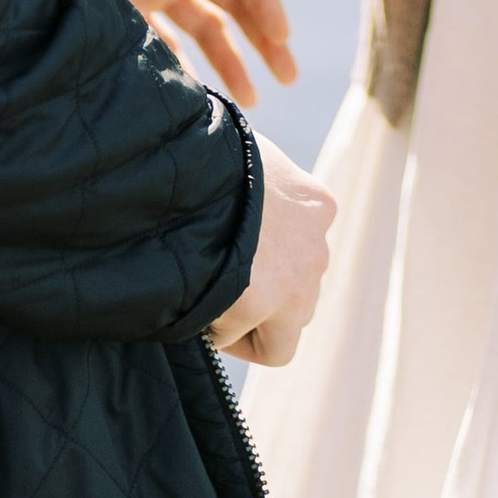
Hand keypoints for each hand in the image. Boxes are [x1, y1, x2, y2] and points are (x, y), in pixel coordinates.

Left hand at [112, 0, 297, 106]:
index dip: (264, 1)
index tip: (280, 38)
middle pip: (233, 2)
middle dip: (263, 39)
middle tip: (288, 76)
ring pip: (207, 29)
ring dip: (231, 61)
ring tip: (251, 101)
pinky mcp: (133, 9)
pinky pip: (169, 43)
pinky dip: (186, 67)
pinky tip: (198, 96)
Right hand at [208, 134, 334, 367]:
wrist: (181, 167)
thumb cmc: (206, 155)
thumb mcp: (247, 158)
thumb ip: (258, 183)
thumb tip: (249, 169)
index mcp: (316, 205)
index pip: (306, 251)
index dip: (269, 263)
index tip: (235, 261)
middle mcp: (316, 248)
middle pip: (302, 295)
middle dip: (268, 301)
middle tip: (225, 290)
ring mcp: (297, 281)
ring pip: (286, 330)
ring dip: (253, 322)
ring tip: (211, 303)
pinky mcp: (261, 304)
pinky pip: (251, 342)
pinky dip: (226, 334)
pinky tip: (198, 308)